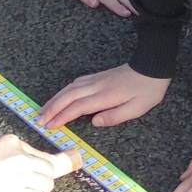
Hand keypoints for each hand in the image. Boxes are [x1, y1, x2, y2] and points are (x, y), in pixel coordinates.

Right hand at [0, 134, 79, 191]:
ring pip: (47, 184)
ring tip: (20, 190)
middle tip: (31, 183)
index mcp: (14, 142)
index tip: (72, 160)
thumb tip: (36, 166)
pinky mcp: (17, 191)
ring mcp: (21, 174)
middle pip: (50, 169)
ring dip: (38, 189)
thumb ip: (17, 155)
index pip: (42, 154)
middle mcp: (21, 156)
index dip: (55, 161)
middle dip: (44, 177)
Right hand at [35, 65, 168, 129]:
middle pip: (68, 96)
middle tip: (38, 119)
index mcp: (105, 95)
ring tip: (43, 110)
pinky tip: (60, 97)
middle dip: (51, 108)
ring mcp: (96, 80)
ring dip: (54, 99)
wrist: (152, 66)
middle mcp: (96, 86)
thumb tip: (94, 122)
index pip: (78, 106)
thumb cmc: (147, 90)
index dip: (62, 116)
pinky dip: (63, 92)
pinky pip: (75, 84)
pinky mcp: (97, 77)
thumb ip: (115, 116)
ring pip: (69, 89)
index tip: (50, 125)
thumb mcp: (137, 108)